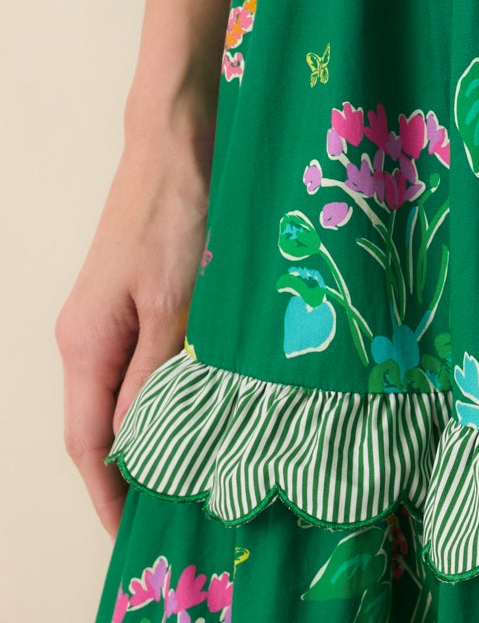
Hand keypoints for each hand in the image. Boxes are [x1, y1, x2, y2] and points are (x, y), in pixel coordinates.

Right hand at [56, 128, 210, 533]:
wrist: (178, 139)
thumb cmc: (176, 211)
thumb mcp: (172, 301)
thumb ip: (154, 374)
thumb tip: (138, 446)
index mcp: (83, 343)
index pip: (87, 443)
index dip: (109, 493)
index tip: (135, 534)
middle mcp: (86, 336)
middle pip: (101, 424)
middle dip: (131, 472)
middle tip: (176, 512)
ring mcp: (109, 315)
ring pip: (125, 393)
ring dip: (152, 432)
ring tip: (194, 470)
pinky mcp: (135, 297)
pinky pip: (142, 362)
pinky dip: (166, 392)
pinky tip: (200, 404)